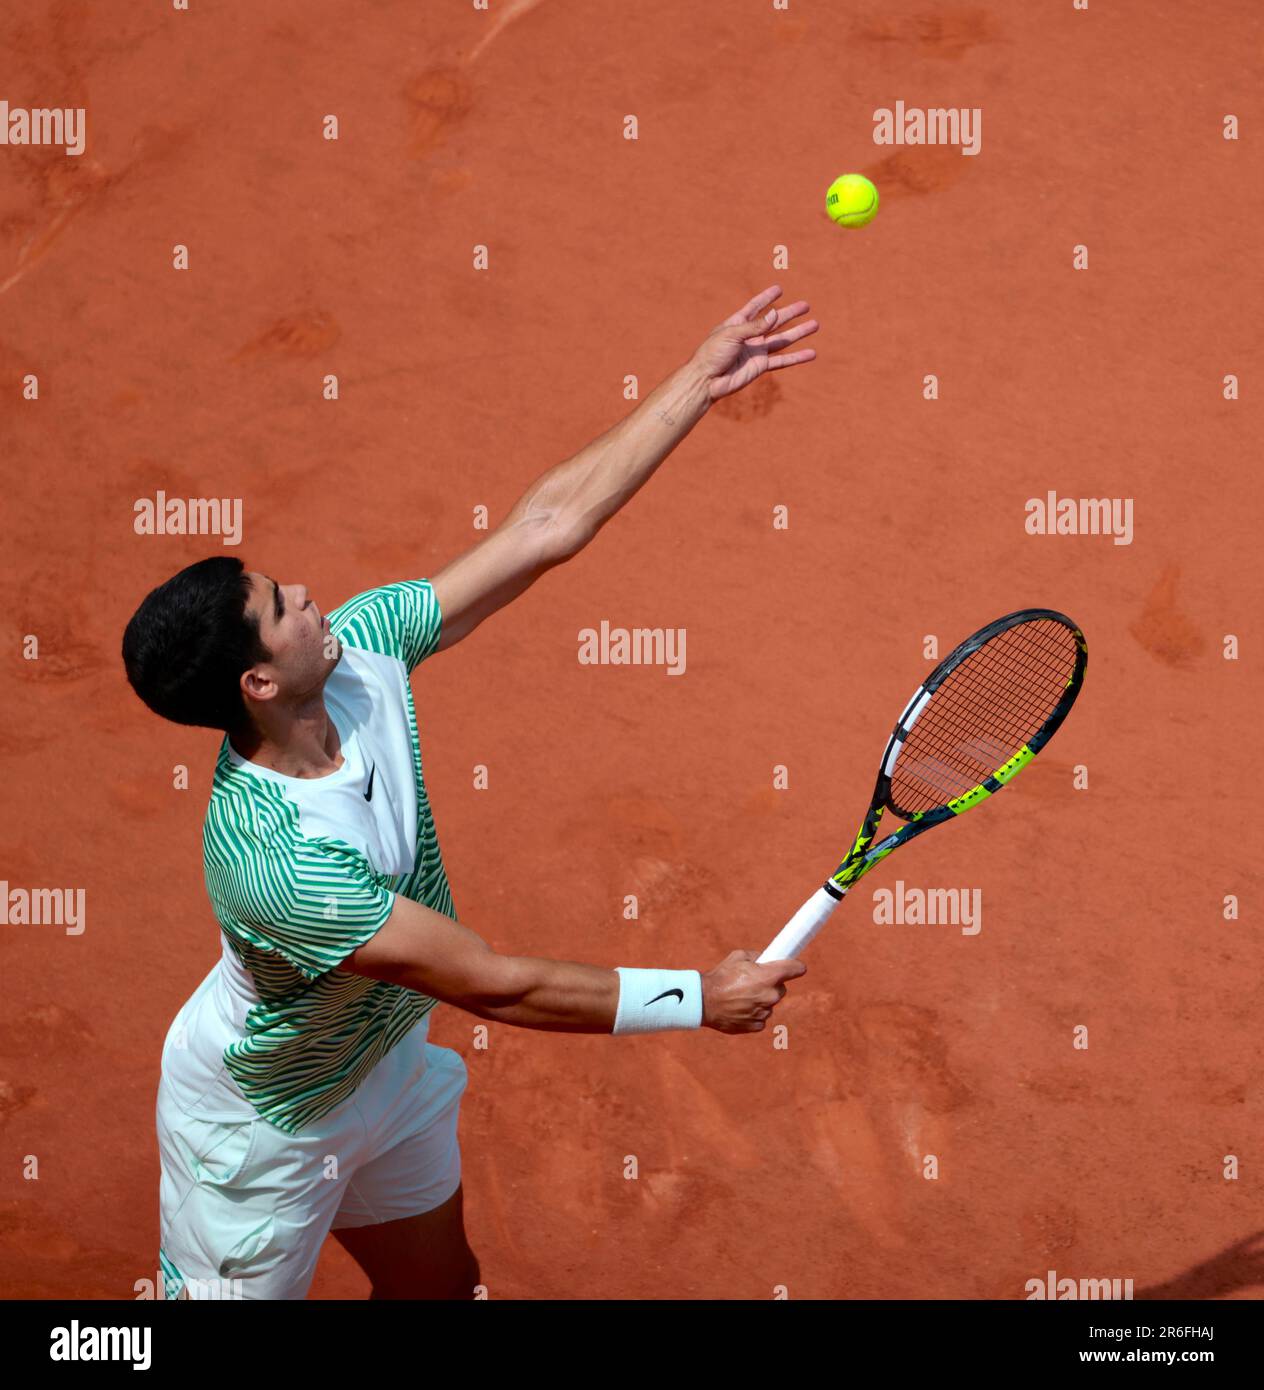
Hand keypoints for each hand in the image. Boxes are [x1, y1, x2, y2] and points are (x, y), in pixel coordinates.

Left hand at [690, 284, 818, 401]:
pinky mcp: (760, 366)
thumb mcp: (732, 334)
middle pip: (774, 321)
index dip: (767, 298)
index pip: (755, 306)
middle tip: (806, 305)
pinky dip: (797, 357)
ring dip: (799, 332)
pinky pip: (782, 360)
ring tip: (815, 325)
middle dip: (790, 313)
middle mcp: (749, 336)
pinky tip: (811, 353)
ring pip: (782, 340)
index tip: (779, 289)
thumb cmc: (712, 354)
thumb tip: (776, 313)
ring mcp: (756, 351)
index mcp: (738, 324)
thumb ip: (755, 325)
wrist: (706, 381)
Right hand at [701, 949, 806, 1033]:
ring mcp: (764, 1012)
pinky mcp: (756, 1025)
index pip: (796, 969)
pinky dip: (753, 1012)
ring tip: (741, 995)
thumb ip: (757, 956)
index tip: (795, 967)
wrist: (703, 1001)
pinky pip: (761, 1017)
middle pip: (781, 988)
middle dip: (771, 984)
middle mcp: (770, 996)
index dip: (796, 966)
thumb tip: (766, 959)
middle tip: (754, 981)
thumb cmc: (720, 976)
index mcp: (769, 976)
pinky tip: (739, 1007)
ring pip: (770, 1004)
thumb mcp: (738, 957)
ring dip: (761, 999)